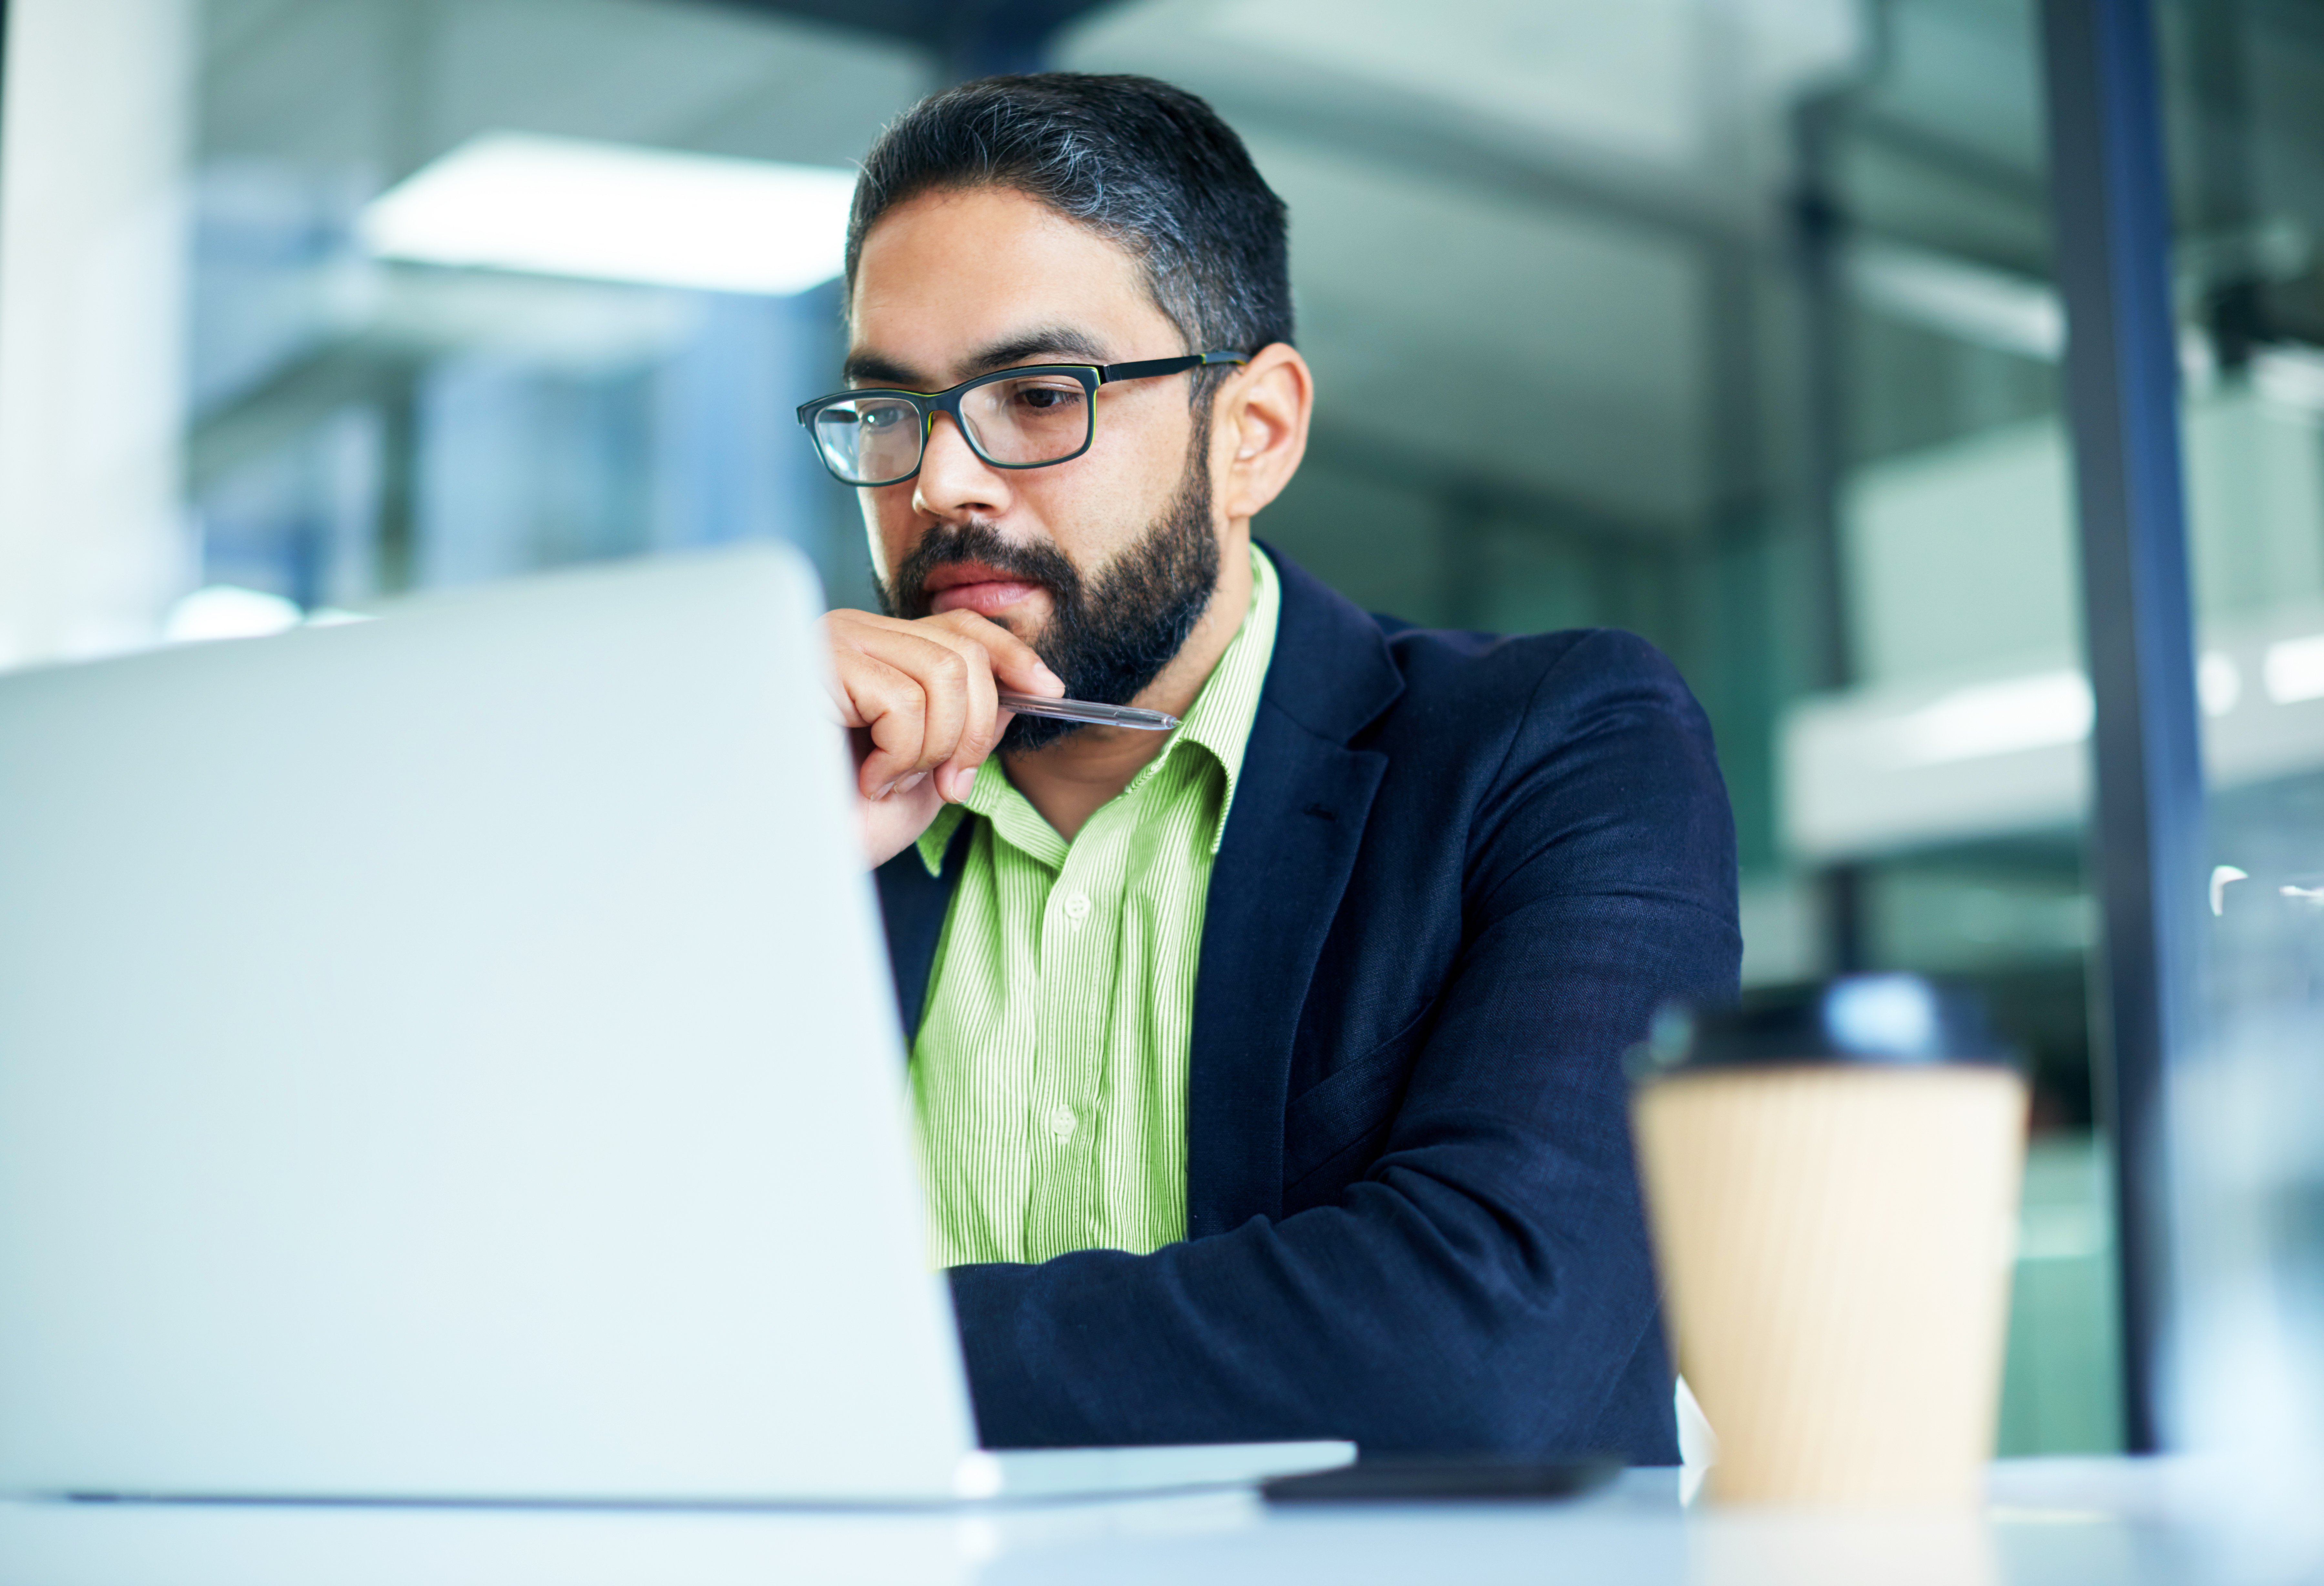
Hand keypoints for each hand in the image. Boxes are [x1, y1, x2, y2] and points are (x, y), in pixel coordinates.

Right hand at [822, 608, 1064, 867]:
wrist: (788, 858)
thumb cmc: (844, 819)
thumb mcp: (927, 774)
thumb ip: (968, 728)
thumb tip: (1016, 693)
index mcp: (877, 652)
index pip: (959, 628)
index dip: (1011, 654)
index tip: (1051, 690)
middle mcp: (853, 634)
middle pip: (963, 653)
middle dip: (973, 731)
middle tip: (947, 785)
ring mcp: (833, 644)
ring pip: (943, 676)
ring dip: (933, 749)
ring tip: (890, 783)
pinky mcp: (817, 665)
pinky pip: (903, 702)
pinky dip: (898, 757)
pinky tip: (865, 780)